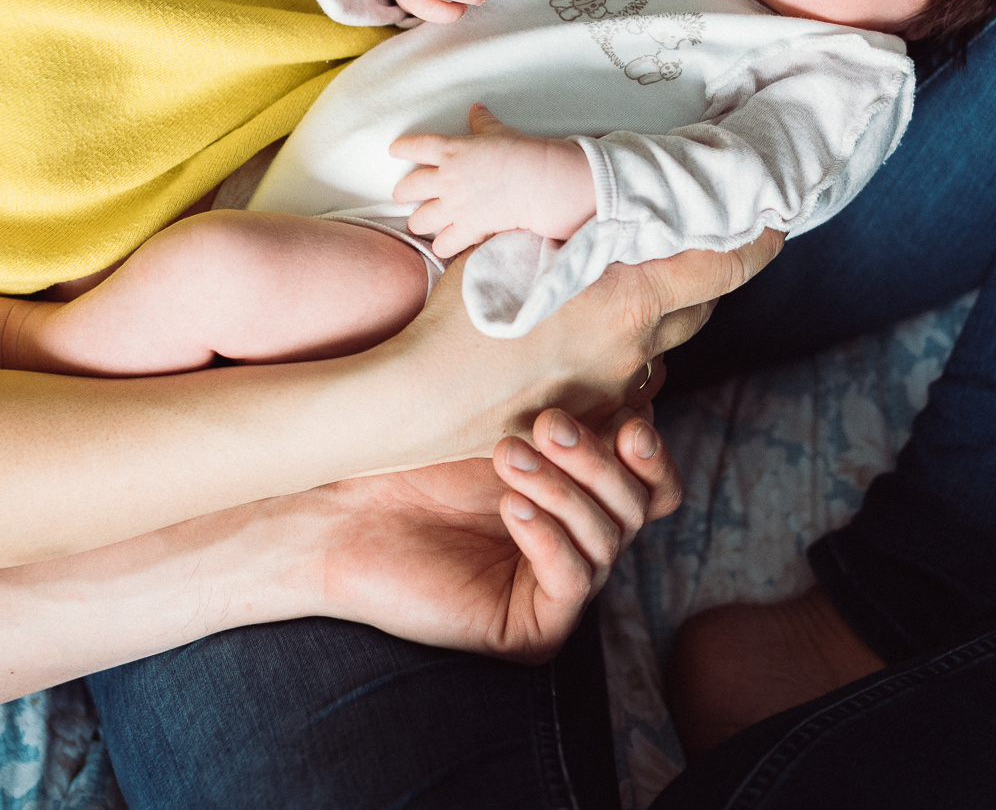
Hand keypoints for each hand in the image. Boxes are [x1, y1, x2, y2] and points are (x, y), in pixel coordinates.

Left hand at [303, 408, 682, 663]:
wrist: (340, 512)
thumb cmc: (413, 455)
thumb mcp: (500, 416)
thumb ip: (569, 399)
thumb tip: (645, 368)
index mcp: (586, 490)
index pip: (655, 479)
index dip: (650, 449)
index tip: (625, 414)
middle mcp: (583, 539)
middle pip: (641, 504)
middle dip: (597, 459)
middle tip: (545, 423)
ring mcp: (562, 584)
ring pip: (608, 537)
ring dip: (562, 489)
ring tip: (507, 457)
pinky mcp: (536, 627)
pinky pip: (572, 581)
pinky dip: (549, 537)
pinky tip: (512, 508)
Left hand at [389, 104, 596, 257]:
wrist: (537, 180)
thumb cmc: (520, 151)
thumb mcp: (498, 131)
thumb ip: (482, 122)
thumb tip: (476, 108)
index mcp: (451, 151)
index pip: (416, 147)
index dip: (402, 148)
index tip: (394, 150)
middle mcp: (446, 179)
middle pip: (409, 188)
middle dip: (401, 193)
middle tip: (401, 195)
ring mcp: (455, 206)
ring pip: (419, 220)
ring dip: (417, 222)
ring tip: (419, 223)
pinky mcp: (468, 227)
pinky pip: (444, 244)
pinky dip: (442, 246)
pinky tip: (444, 245)